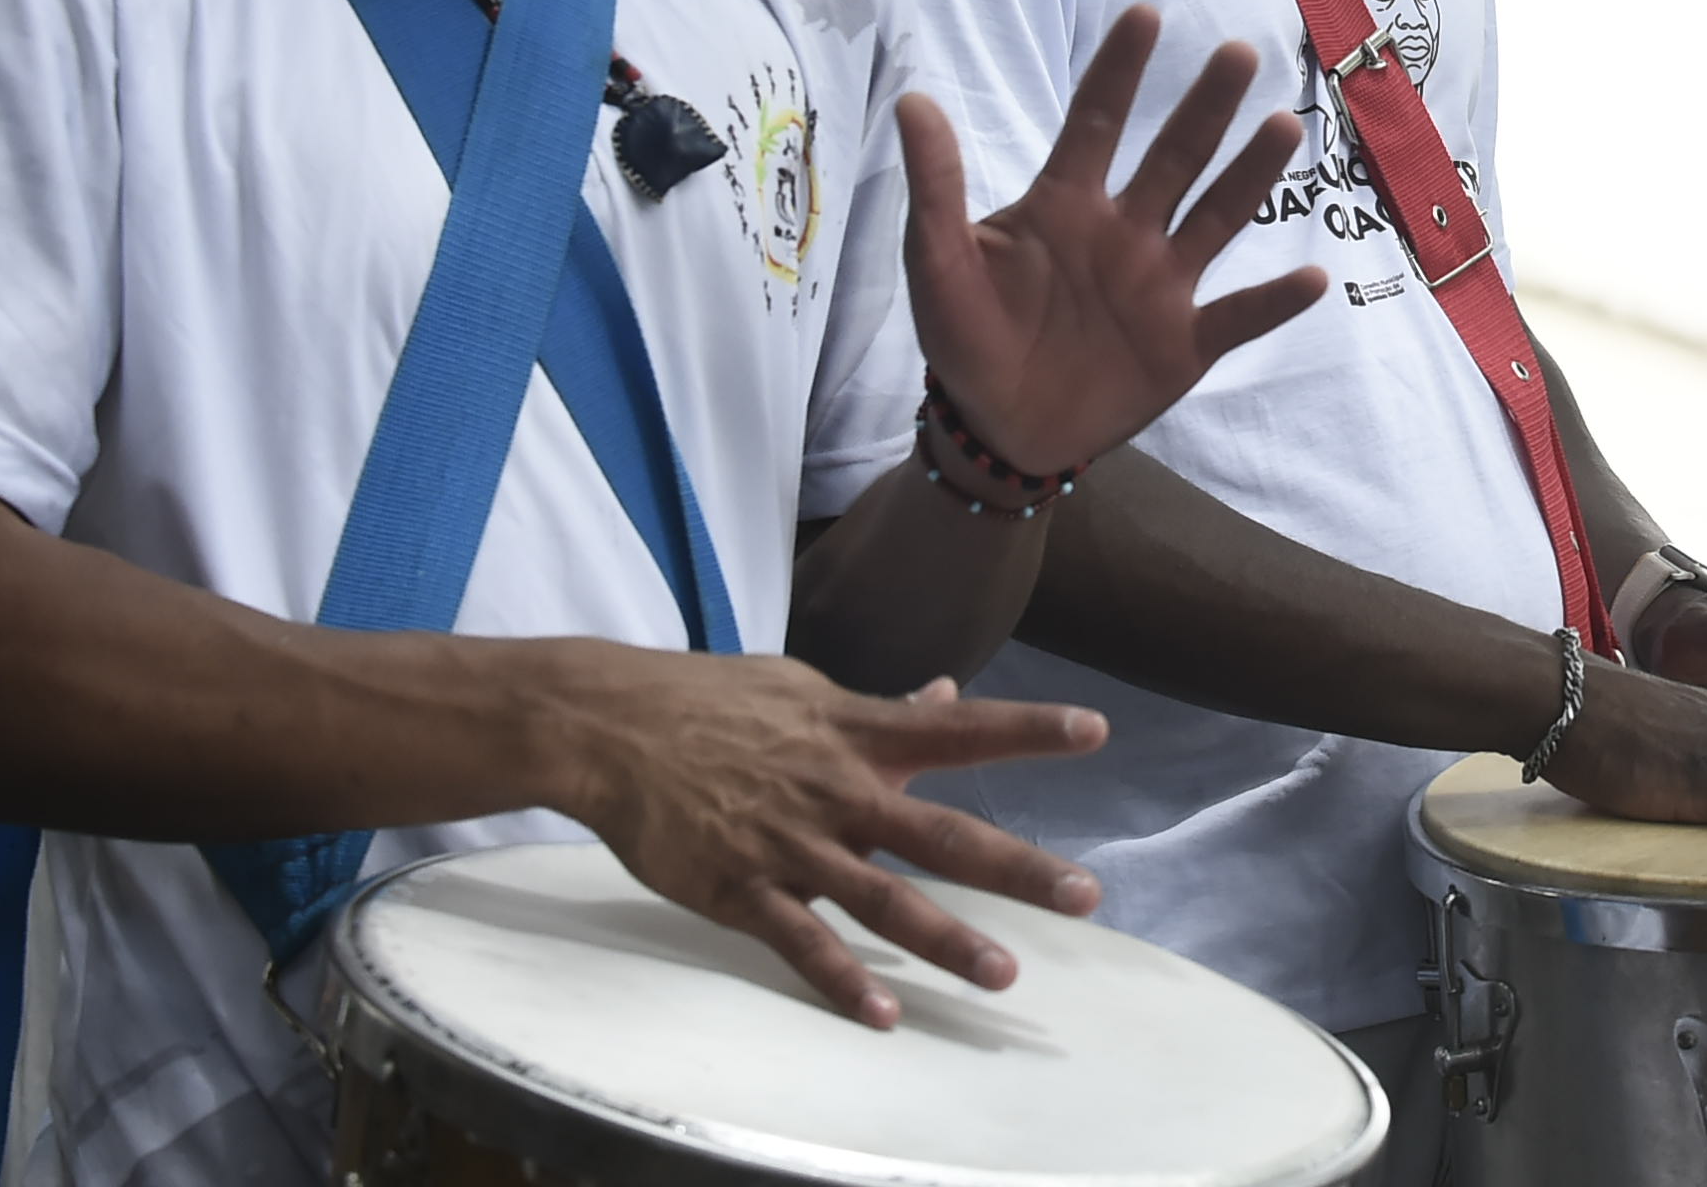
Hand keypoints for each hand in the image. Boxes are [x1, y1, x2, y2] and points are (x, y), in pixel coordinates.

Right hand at [545, 647, 1111, 1026]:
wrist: (610, 727)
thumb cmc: (711, 701)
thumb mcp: (803, 688)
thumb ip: (879, 706)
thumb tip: (945, 692)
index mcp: (858, 733)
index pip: (959, 727)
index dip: (1027, 729)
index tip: (1096, 731)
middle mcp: (840, 790)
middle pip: (943, 834)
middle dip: (1017, 867)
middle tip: (1085, 895)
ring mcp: (794, 845)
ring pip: (884, 902)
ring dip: (946, 941)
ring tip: (1003, 975)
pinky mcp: (741, 890)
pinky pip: (801, 944)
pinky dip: (841, 984)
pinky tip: (882, 1018)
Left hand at [900, 7, 1325, 475]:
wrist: (997, 430)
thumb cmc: (966, 338)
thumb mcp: (937, 262)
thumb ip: (936, 187)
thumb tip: (913, 100)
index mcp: (1065, 205)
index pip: (1095, 123)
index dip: (1118, 71)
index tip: (1146, 14)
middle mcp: (1125, 232)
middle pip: (1174, 157)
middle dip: (1205, 105)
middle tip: (1238, 51)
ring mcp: (1161, 286)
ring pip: (1216, 219)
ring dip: (1249, 175)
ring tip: (1282, 126)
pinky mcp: (1185, 344)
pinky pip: (1239, 317)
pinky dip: (1274, 300)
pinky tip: (1314, 275)